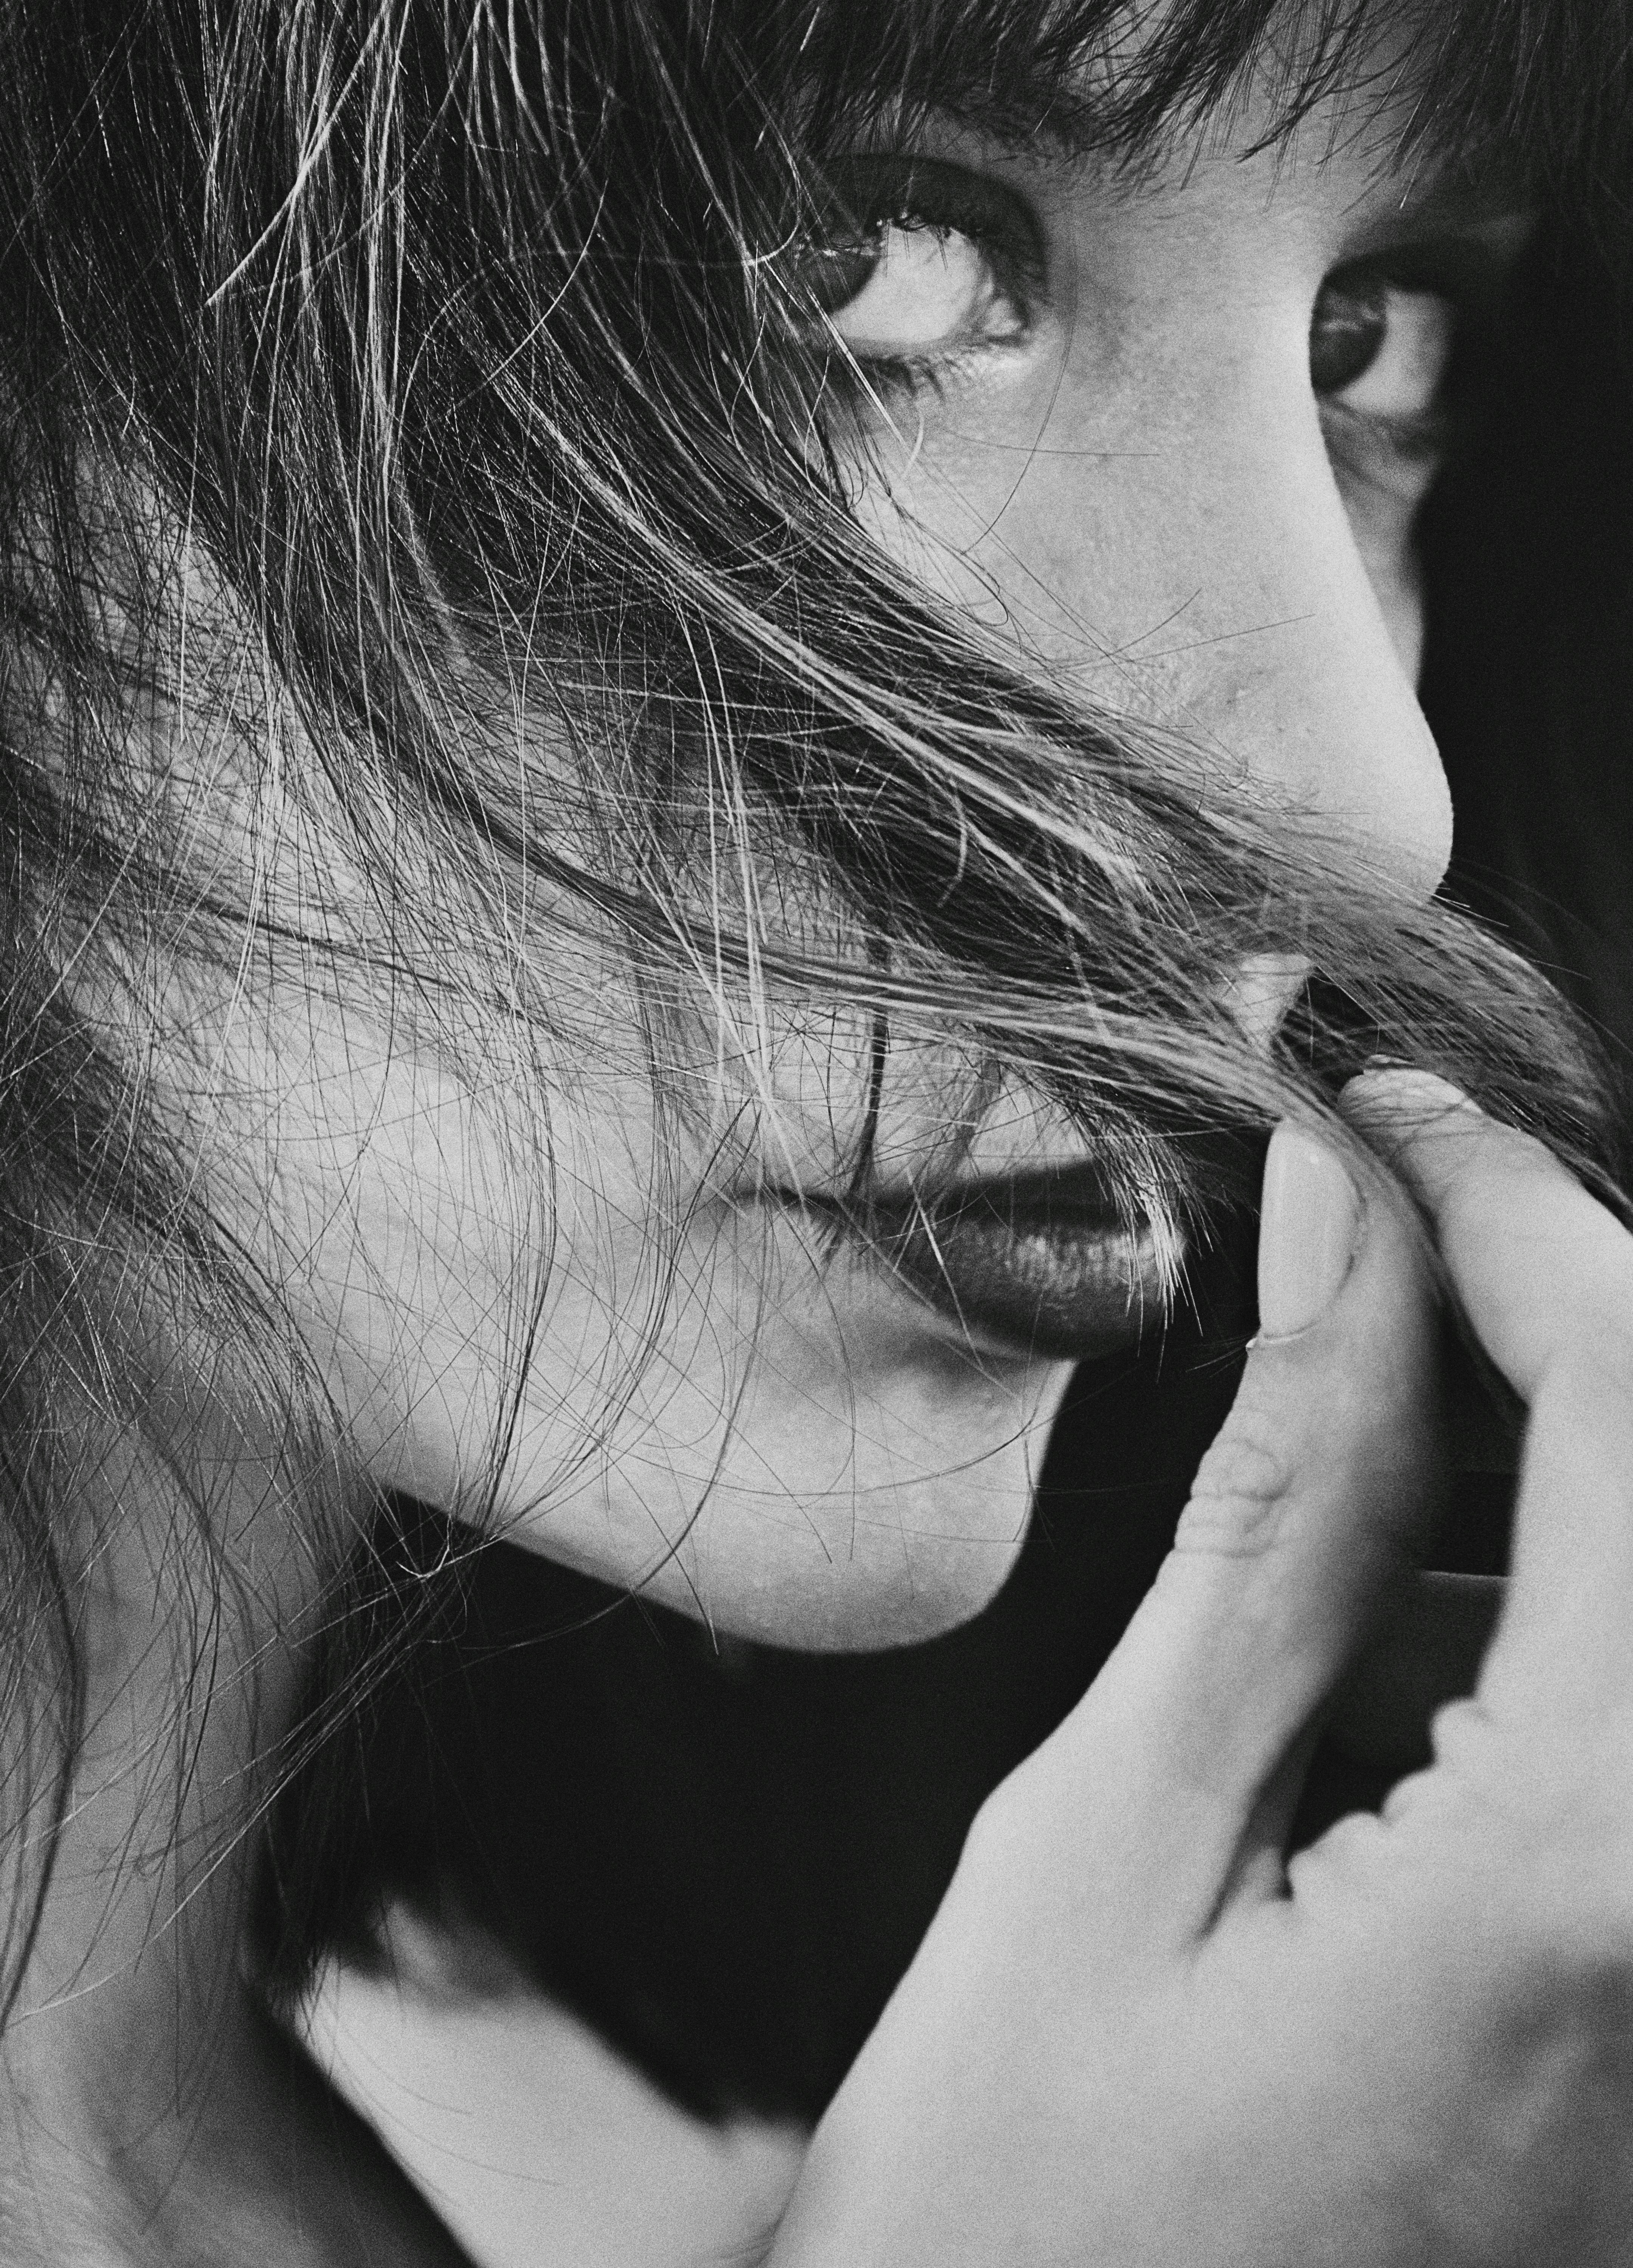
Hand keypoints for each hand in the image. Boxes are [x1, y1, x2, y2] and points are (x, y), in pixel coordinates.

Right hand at [770, 1071, 1632, 2266]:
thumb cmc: (1019, 2225)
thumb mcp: (1113, 1835)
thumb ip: (1277, 1513)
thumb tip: (1342, 1227)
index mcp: (1589, 1875)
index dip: (1508, 1207)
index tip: (1382, 1110)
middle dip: (1538, 1326)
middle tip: (1359, 1257)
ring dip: (1519, 1503)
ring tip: (1318, 1564)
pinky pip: (1621, 1741)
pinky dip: (1521, 1650)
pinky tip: (1365, 1715)